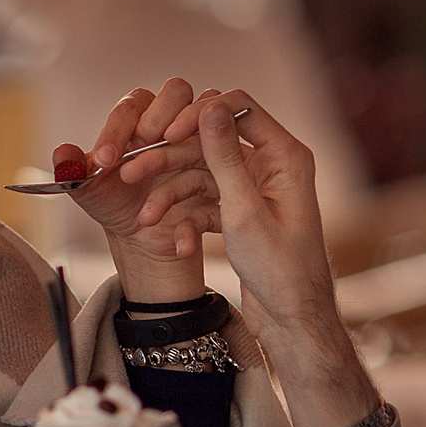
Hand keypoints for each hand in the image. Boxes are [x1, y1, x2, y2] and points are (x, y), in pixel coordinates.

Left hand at [57, 78, 219, 302]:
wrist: (141, 237)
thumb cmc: (115, 202)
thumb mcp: (89, 190)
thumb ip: (74, 170)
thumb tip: (62, 154)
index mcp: (138, 118)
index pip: (132, 105)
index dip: (118, 129)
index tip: (106, 161)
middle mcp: (172, 122)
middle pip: (177, 91)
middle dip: (161, 113)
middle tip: (148, 142)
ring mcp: (201, 142)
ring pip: (204, 120)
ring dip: (183, 147)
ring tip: (165, 185)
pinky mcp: (219, 171)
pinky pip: (222, 169)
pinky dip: (203, 198)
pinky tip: (180, 234)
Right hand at [164, 91, 376, 426]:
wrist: (292, 321)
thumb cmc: (280, 270)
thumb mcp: (244, 211)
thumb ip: (224, 157)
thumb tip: (210, 106)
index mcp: (285, 156)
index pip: (238, 107)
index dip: (198, 114)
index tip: (164, 133)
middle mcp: (271, 166)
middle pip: (211, 142)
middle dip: (172, 158)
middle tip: (132, 171)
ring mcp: (254, 189)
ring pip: (202, 175)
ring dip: (172, 194)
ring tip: (147, 216)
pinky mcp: (240, 212)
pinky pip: (205, 202)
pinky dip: (188, 221)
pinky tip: (178, 247)